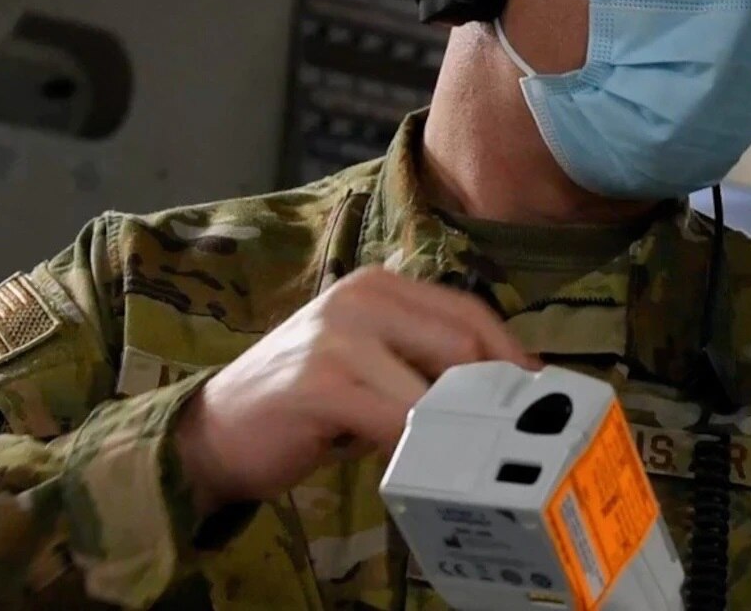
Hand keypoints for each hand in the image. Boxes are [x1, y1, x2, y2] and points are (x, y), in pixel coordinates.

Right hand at [173, 266, 537, 517]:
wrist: (214, 433)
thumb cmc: (305, 401)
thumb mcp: (370, 362)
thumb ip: (424, 358)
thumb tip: (508, 382)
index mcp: (379, 285)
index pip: (468, 310)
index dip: (509, 353)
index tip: (537, 392)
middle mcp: (360, 298)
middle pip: (462, 342)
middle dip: (488, 392)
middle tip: (500, 433)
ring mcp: (339, 337)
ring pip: (435, 384)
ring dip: (451, 427)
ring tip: (450, 453)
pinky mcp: (321, 383)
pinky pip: (398, 421)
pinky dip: (415, 448)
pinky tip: (411, 464)